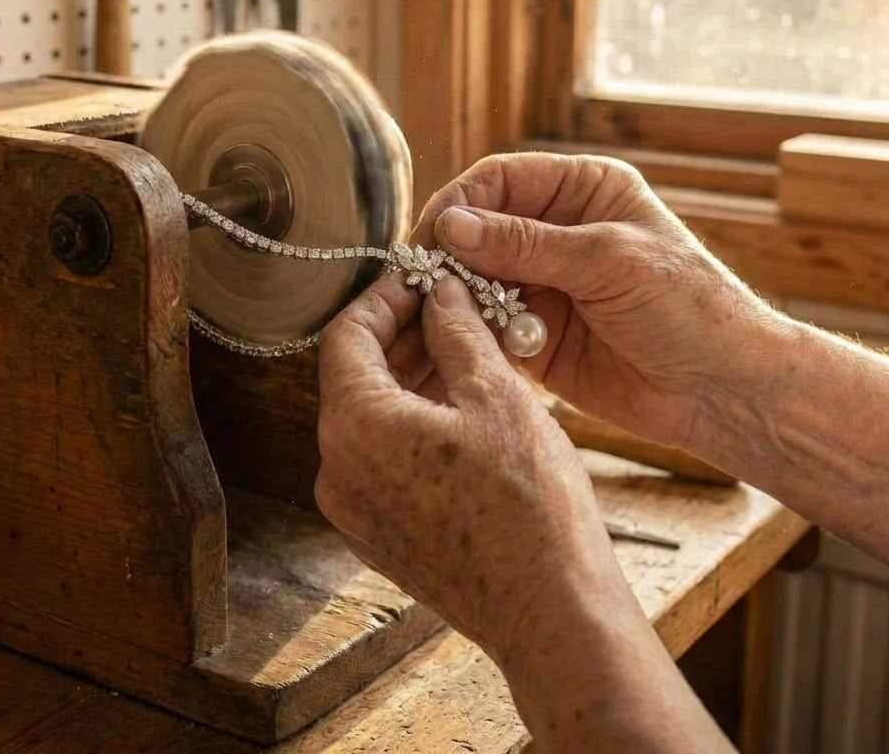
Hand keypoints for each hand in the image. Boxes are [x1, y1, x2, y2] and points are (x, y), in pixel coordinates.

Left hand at [315, 271, 623, 662]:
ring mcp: (355, 509)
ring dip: (411, 377)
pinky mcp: (380, 535)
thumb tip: (441, 293)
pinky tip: (460, 403)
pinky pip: (383, 458)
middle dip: (402, 335)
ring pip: (372, 418)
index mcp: (354, 427)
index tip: (419, 277)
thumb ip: (457, 331)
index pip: (347, 336)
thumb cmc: (529, 506)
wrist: (550, 612)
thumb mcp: (496, 395)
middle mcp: (337, 470)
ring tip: (464, 349)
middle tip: (449, 306)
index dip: (384, 297)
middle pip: (356, 377)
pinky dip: (413, 422)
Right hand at [413, 152, 779, 453]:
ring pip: (474, 279)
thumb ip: (525, 244)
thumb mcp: (607, 260)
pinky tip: (471, 344)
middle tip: (427, 281)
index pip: (501, 180)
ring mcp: (544, 284)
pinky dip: (472, 333)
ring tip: (451, 316)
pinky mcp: (535, 335)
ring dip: (460, 296)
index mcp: (584, 191)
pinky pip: (485, 325)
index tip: (432, 235)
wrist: (722, 390)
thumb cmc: (688, 308)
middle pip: (479, 229)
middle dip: (452, 253)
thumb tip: (450, 226)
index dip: (461, 203)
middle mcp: (558, 232)